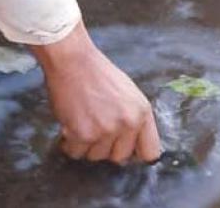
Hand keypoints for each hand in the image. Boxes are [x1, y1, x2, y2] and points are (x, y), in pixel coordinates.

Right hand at [31, 23, 160, 163]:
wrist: (74, 62)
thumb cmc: (99, 74)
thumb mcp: (130, 94)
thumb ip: (134, 119)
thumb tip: (132, 147)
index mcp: (143, 112)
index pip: (150, 153)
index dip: (135, 153)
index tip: (123, 147)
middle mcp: (128, 123)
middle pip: (120, 157)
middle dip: (106, 147)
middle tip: (95, 129)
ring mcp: (106, 130)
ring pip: (96, 156)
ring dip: (87, 145)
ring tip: (82, 122)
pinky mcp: (83, 134)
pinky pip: (76, 153)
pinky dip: (69, 144)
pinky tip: (69, 127)